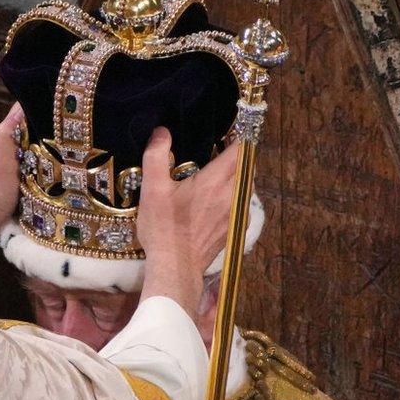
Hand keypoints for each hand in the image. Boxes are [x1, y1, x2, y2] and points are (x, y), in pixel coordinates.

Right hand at [137, 127, 238, 314]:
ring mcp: (237, 214)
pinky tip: (217, 202)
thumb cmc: (164, 228)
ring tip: (219, 175)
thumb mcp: (152, 190)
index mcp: (215, 182)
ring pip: (246, 187)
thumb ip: (156, 156)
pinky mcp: (235, 230)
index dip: (238, 138)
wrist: (175, 268)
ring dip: (237, 178)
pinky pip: (242, 205)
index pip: (240, 151)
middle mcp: (232, 196)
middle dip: (238, 157)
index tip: (231, 132)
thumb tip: (161, 132)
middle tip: (222, 151)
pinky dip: (234, 197)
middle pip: (247, 168)